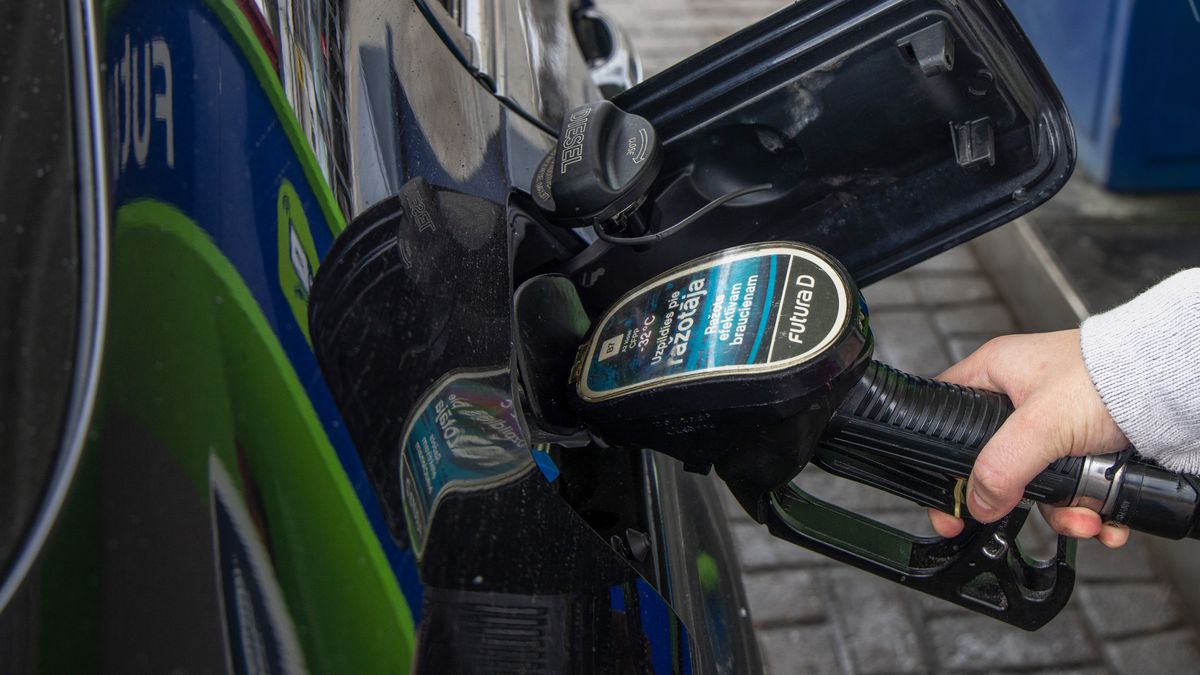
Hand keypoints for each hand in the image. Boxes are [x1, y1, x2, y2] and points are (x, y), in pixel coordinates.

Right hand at [926, 330, 1131, 547]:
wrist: (1174, 386)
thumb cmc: (1109, 377)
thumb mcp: (1040, 424)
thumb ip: (1000, 467)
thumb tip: (979, 502)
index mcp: (994, 373)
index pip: (945, 415)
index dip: (939, 458)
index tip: (947, 501)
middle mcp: (1020, 398)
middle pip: (996, 462)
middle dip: (1019, 498)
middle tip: (1020, 516)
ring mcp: (1054, 424)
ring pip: (1039, 482)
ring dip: (1064, 511)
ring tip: (1087, 519)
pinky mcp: (1084, 444)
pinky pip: (1073, 487)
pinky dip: (1088, 509)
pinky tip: (1104, 518)